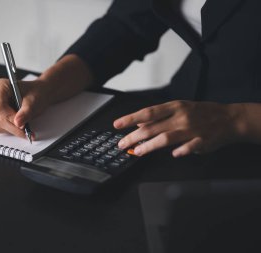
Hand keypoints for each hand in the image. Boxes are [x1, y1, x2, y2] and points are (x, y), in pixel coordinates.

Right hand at [0, 78, 51, 138]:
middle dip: (14, 126)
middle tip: (27, 128)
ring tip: (25, 123)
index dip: (10, 116)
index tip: (22, 123)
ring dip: (14, 129)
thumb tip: (18, 123)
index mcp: (0, 86)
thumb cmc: (36, 93)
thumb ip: (26, 111)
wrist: (38, 94)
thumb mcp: (34, 101)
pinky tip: (20, 123)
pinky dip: (12, 130)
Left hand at [113, 100, 241, 156]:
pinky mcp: (203, 140)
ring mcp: (192, 128)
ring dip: (150, 145)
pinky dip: (183, 150)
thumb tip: (138, 122)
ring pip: (167, 138)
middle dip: (134, 136)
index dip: (130, 118)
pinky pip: (191, 146)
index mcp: (174, 107)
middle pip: (152, 127)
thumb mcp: (178, 108)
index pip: (147, 112)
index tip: (117, 125)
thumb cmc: (201, 112)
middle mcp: (181, 117)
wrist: (229, 118)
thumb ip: (159, 116)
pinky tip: (174, 154)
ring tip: (137, 151)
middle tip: (121, 144)